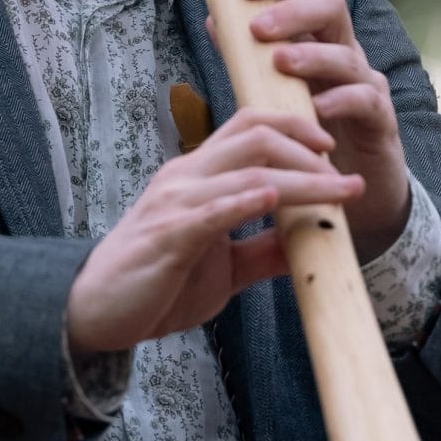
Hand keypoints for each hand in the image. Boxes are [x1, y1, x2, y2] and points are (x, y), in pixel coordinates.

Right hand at [64, 108, 356, 354]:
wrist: (94, 313)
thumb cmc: (156, 284)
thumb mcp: (223, 267)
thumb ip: (263, 251)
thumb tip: (313, 243)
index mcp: (198, 176)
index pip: (250, 127)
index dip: (296, 128)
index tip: (333, 151)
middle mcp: (186, 177)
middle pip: (256, 137)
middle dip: (309, 149)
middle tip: (346, 175)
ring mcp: (176, 203)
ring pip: (248, 172)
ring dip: (301, 179)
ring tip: (338, 192)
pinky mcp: (168, 236)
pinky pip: (213, 209)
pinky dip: (247, 201)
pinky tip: (277, 200)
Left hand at [210, 0, 411, 263]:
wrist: (355, 192)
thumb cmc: (307, 135)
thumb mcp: (274, 92)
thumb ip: (249, 58)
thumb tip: (215, 19)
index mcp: (316, 37)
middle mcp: (343, 51)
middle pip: (331, 4)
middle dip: (294, 10)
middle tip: (259, 27)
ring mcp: (365, 84)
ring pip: (346, 53)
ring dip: (312, 55)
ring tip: (281, 63)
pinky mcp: (381, 120)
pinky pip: (366, 100)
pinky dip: (341, 100)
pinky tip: (318, 109)